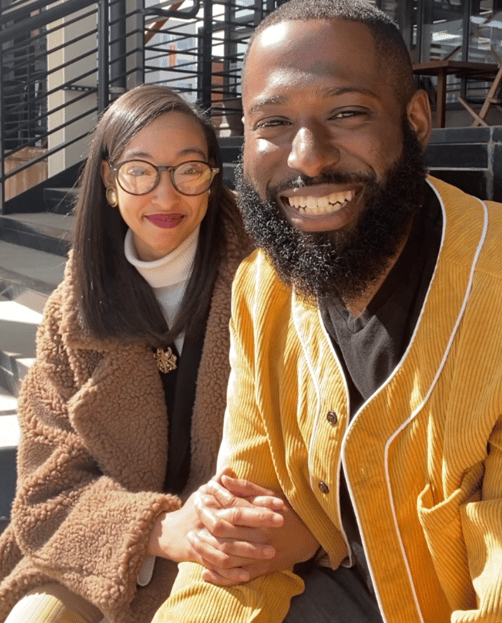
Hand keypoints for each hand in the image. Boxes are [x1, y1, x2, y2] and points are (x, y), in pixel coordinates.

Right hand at [146, 477, 284, 580]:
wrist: (168, 532)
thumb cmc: (192, 510)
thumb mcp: (203, 493)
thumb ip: (218, 482)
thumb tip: (229, 469)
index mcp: (213, 501)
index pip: (240, 498)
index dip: (260, 500)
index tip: (280, 502)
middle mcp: (209, 517)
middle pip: (236, 518)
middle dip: (260, 520)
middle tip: (282, 521)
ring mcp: (204, 538)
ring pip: (229, 545)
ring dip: (251, 550)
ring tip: (271, 553)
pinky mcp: (198, 556)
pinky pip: (216, 565)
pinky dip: (231, 573)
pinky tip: (248, 575)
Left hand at [192, 473, 319, 585]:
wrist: (313, 537)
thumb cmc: (290, 512)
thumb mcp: (271, 494)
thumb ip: (247, 488)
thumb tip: (224, 478)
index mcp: (261, 514)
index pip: (232, 504)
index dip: (215, 497)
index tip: (202, 490)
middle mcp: (259, 533)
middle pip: (224, 528)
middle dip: (205, 518)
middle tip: (193, 510)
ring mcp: (260, 553)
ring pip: (226, 553)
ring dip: (206, 547)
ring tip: (191, 539)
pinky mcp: (262, 569)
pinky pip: (238, 575)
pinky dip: (220, 576)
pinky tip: (205, 572)